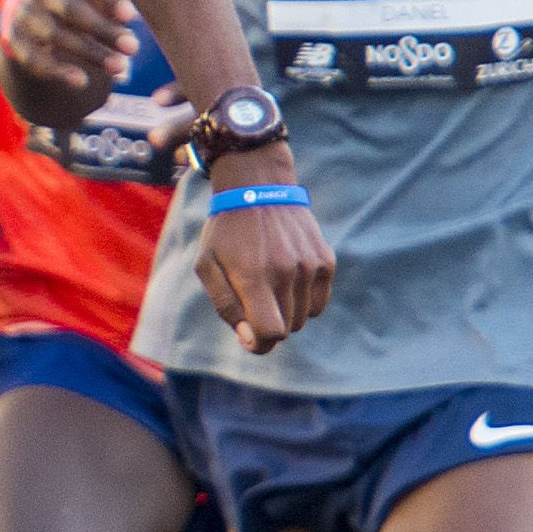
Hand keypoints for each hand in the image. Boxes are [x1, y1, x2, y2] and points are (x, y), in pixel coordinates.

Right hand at [0, 0, 141, 126]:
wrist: (28, 13)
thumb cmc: (78, 2)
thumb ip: (115, 5)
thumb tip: (138, 19)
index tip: (131, 16)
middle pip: (72, 10)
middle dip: (104, 30)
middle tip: (134, 48)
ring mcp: (26, 15)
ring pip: (57, 36)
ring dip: (90, 53)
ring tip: (120, 69)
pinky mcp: (16, 41)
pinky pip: (36, 59)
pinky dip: (58, 72)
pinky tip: (81, 82)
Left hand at [189, 148, 332, 354]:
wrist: (258, 187)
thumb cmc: (225, 231)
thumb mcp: (207, 265)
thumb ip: (225, 306)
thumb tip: (249, 338)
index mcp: (254, 277)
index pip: (270, 334)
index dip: (258, 344)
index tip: (248, 336)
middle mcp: (286, 273)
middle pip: (286, 330)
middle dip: (268, 325)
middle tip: (253, 302)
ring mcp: (310, 267)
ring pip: (303, 318)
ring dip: (285, 312)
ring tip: (269, 285)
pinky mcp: (325, 261)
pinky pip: (319, 303)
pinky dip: (304, 302)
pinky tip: (288, 281)